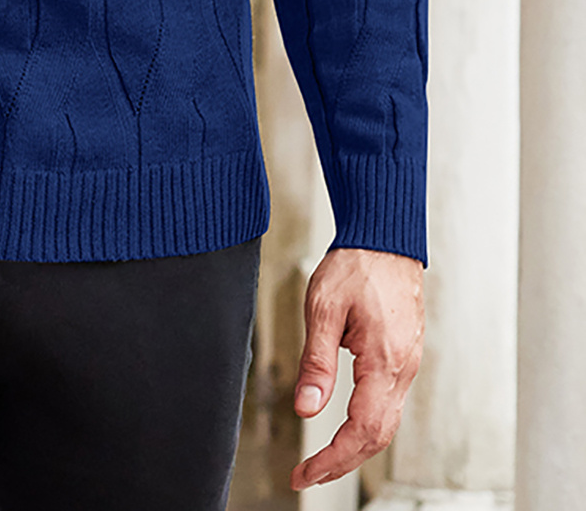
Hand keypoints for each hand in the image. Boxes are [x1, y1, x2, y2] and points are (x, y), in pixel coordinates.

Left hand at [290, 246, 423, 492]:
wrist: (386, 237)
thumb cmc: (356, 265)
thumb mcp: (323, 307)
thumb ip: (316, 361)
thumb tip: (305, 408)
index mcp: (385, 362)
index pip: (362, 430)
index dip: (333, 459)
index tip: (305, 474)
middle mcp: (403, 371)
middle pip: (378, 437)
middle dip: (342, 462)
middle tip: (308, 474)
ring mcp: (407, 366)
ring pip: (386, 424)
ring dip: (355, 448)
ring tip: (322, 460)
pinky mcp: (404, 357)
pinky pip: (390, 405)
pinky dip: (368, 426)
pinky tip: (347, 428)